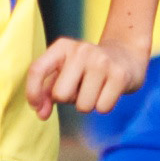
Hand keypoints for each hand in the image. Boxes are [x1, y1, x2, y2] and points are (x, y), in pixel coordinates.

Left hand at [30, 32, 150, 112]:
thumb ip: (47, 92)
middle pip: (61, 95)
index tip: (36, 107)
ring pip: (83, 106)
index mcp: (62, 47)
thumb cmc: (88, 70)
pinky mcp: (119, 75)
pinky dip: (104, 106)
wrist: (126, 57)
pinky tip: (108, 91)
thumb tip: (40, 113)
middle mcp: (81, 50)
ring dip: (88, 104)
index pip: (37, 70)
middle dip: (69, 100)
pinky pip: (102, 108)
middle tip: (80, 89)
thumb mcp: (65, 72)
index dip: (33, 92)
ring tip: (95, 89)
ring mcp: (102, 61)